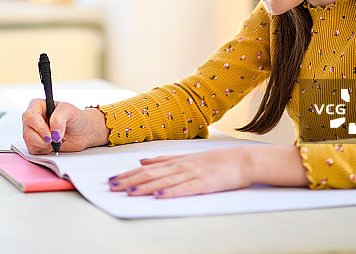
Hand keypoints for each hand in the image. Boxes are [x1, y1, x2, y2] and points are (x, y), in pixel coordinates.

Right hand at [21, 100, 109, 153]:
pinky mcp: (35, 143)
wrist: (82, 131)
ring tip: (56, 140)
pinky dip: (44, 150)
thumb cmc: (75, 117)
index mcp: (37, 106)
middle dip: (42, 138)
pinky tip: (52, 145)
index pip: (30, 116)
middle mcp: (33, 119)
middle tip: (54, 139)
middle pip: (27, 131)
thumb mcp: (69, 110)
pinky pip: (33, 150)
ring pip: (29, 141)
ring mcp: (32, 131)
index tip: (50, 135)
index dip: (39, 127)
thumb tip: (53, 132)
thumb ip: (59, 118)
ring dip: (44, 144)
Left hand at [108, 144, 307, 197]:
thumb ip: (165, 159)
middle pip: (151, 174)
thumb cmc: (217, 161)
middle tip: (111, 187)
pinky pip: (184, 190)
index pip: (147, 168)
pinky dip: (170, 193)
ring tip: (128, 192)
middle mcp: (181, 166)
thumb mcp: (187, 157)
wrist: (244, 160)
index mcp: (176, 161)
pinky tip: (157, 197)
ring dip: (144, 188)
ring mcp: (192, 174)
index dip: (128, 174)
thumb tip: (142, 160)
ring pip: (164, 182)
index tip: (112, 179)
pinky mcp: (204, 184)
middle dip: (129, 181)